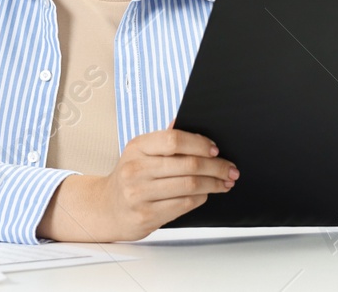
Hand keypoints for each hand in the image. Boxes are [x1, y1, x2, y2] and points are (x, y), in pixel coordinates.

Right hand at [35, 127, 238, 241]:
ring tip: (225, 182)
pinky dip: (201, 198)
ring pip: (189, 186)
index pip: (174, 140)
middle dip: (217, 167)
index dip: (200, 143)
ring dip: (214, 184)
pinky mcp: (145, 216)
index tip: (216, 149)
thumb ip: (165, 139)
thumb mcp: (141, 152)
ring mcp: (139, 195)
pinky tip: (207, 194)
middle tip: (231, 169)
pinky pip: (184, 205)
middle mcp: (135, 170)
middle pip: (188, 165)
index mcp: (137, 147)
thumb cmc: (131, 177)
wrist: (106, 208)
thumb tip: (187, 120)